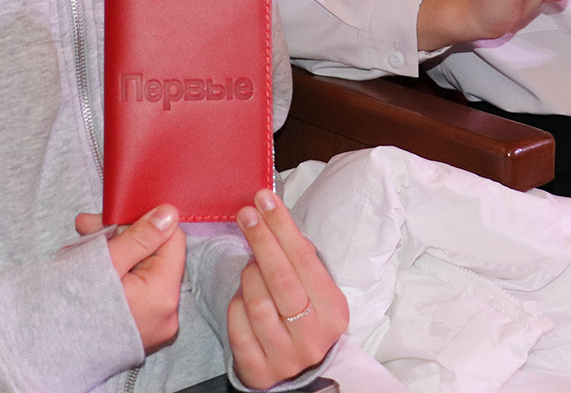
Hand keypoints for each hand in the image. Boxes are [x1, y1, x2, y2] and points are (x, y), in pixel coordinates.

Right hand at [73, 206, 185, 353]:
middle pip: (155, 257)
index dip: (144, 222)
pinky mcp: (139, 332)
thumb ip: (140, 237)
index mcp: (163, 295)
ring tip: (78, 252)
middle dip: (121, 239)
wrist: (42, 353)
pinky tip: (87, 270)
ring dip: (113, 255)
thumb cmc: (69, 306)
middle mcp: (166, 315)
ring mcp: (153, 326)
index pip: (172, 240)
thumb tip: (169, 214)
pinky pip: (135, 293)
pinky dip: (114, 278)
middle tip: (86, 229)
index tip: (111, 219)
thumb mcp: (104, 261)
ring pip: (142, 272)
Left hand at [227, 189, 347, 388]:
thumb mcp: (313, 289)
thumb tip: (272, 215)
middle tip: (246, 214)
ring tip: (251, 268)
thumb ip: (298, 260)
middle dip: (261, 240)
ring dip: (248, 276)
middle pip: (281, 279)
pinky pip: (238, 325)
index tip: (264, 199)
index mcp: (334, 311)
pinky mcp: (259, 371)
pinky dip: (236, 305)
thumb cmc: (303, 314)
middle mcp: (313, 337)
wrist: (296, 369)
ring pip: (256, 302)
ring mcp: (286, 358)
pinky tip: (242, 297)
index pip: (305, 260)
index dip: (282, 227)